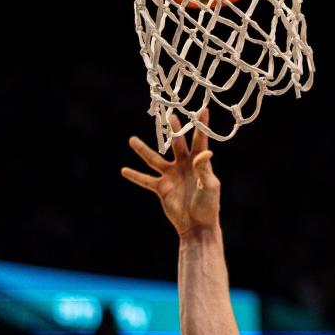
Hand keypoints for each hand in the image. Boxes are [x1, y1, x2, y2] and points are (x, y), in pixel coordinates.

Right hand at [121, 109, 219, 235]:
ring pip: (154, 159)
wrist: (198, 225)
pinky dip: (135, 176)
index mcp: (199, 162)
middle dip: (174, 129)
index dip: (202, 125)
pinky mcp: (161, 188)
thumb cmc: (209, 206)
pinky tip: (124, 170)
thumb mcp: (210, 186)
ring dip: (143, 150)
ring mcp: (171, 175)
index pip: (200, 140)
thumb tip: (204, 151)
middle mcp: (184, 165)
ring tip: (132, 140)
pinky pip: (146, 180)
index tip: (203, 109)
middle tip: (169, 115)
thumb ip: (205, 169)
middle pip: (177, 143)